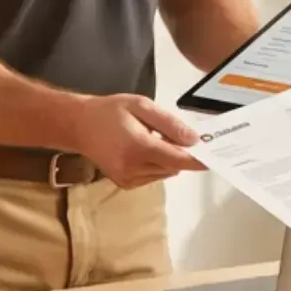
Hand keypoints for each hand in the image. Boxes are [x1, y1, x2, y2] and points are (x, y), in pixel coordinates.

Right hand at [76, 93, 204, 188]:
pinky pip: (152, 177)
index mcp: (139, 147)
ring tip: (152, 139)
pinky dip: (156, 165)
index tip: (212, 158)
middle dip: (181, 154)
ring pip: (164, 173)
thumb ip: (169, 123)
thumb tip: (194, 140)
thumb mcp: (141, 106)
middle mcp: (134, 168)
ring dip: (167, 159)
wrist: (78, 125)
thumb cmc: (110, 111)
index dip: (197, 160)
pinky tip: (144, 149)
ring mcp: (128, 179)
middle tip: (176, 135)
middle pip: (173, 168)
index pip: (177, 160)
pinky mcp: (124, 183)